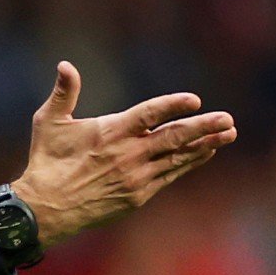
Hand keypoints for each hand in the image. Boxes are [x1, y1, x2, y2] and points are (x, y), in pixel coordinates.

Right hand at [10, 61, 235, 246]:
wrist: (46, 209)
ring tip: (229, 133)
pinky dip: (190, 163)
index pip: (148, 115)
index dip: (172, 106)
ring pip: (178, 158)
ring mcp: (136, 177)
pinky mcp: (138, 195)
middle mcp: (128, 155)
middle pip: (173, 138)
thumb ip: (64, 93)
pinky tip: (206, 152)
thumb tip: (64, 65)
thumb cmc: (47, 162)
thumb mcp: (49, 123)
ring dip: (206, 144)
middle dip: (204, 127)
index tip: (194, 100)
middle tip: (227, 119)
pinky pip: (170, 175)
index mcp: (110, 133)